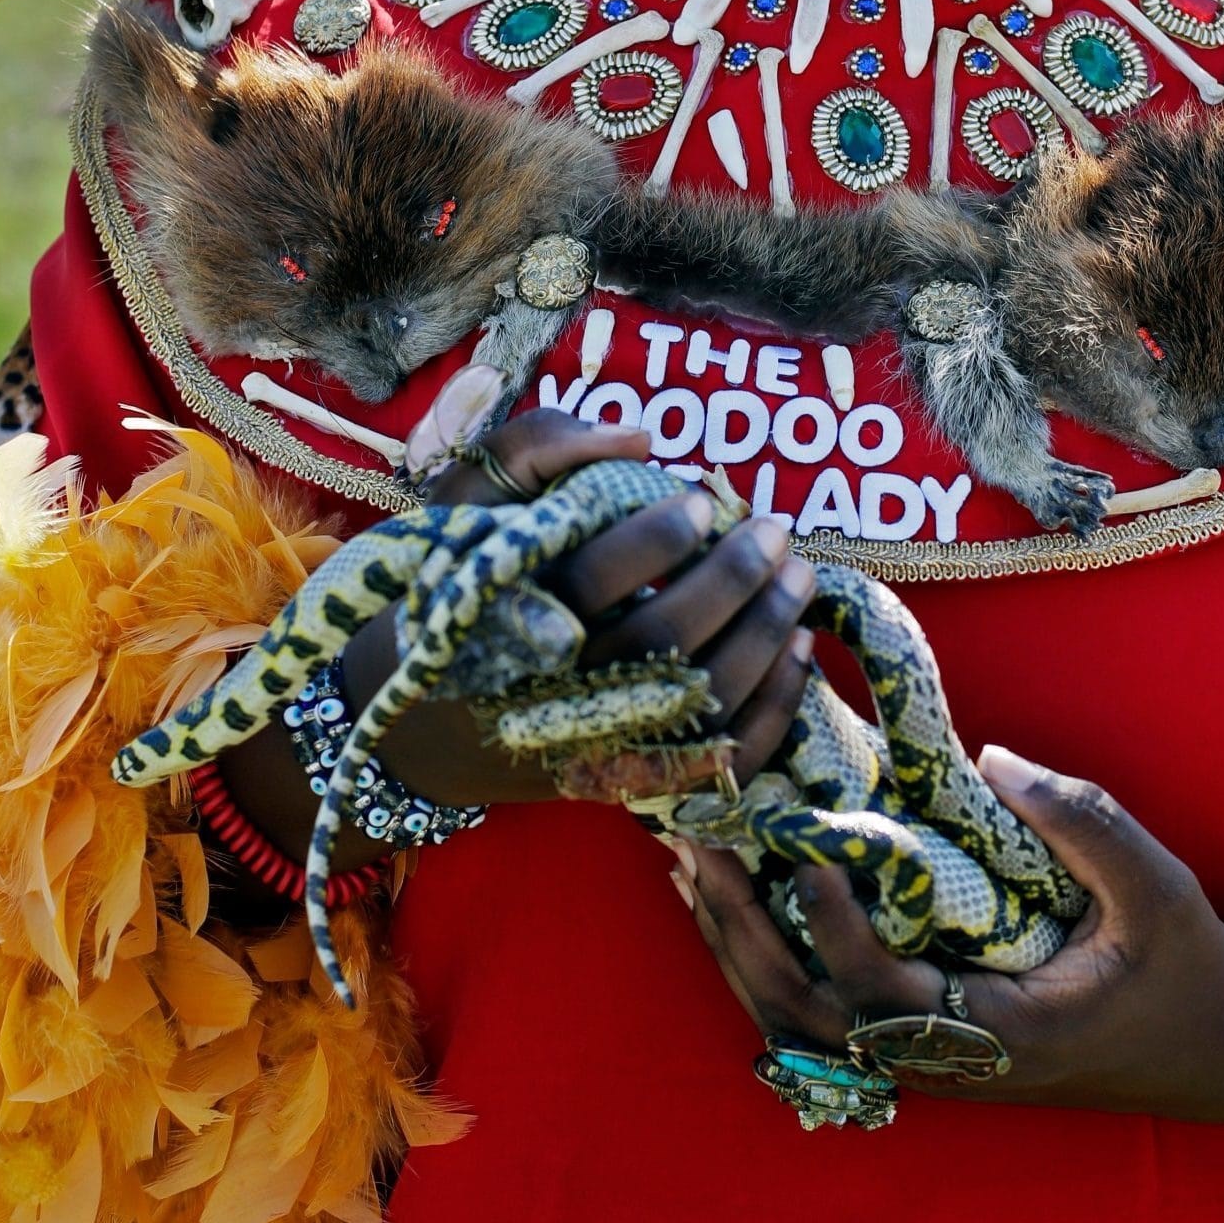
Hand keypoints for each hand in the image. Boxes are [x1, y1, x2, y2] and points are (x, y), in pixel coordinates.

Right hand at [377, 409, 814, 792]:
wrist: (423, 727)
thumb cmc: (455, 591)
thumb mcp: (469, 503)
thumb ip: (539, 447)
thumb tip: (637, 439)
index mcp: (508, 617)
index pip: (594, 579)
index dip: (658, 538)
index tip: (702, 498)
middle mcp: (554, 691)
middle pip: (661, 639)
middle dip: (732, 579)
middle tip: (774, 531)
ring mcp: (597, 746)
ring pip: (700, 700)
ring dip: (765, 634)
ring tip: (799, 576)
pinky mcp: (630, 783)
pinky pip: (717, 760)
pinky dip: (770, 708)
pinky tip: (800, 650)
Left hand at [677, 746, 1223, 1121]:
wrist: (1210, 1053)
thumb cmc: (1183, 967)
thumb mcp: (1155, 888)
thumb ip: (1082, 821)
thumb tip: (992, 756)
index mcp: (1003, 1033)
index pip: (887, 994)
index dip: (837, 930)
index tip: (807, 853)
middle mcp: (949, 1060)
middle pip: (813, 1022)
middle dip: (746, 938)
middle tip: (702, 848)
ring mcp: (929, 1060)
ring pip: (802, 1027)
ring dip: (740, 949)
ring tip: (696, 862)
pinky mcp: (922, 1042)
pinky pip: (822, 1016)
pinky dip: (768, 961)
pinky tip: (737, 899)